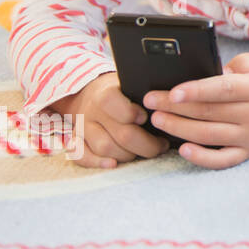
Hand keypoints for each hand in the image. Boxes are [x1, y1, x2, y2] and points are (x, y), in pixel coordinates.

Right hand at [48, 72, 170, 168]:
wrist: (91, 94)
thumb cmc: (123, 91)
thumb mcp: (131, 84)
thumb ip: (146, 92)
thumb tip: (172, 101)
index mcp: (105, 93)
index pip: (110, 101)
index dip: (130, 112)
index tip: (146, 118)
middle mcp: (91, 111)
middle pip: (119, 133)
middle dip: (146, 144)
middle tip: (162, 145)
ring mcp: (82, 128)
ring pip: (104, 148)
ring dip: (129, 154)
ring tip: (146, 152)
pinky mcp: (76, 142)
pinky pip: (81, 156)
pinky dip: (97, 163)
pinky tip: (113, 164)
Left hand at [143, 52, 248, 169]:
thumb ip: (242, 62)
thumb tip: (215, 72)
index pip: (225, 89)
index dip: (197, 91)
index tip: (172, 91)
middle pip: (210, 112)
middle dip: (176, 107)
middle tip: (150, 100)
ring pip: (210, 135)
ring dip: (179, 128)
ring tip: (157, 119)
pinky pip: (222, 160)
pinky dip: (202, 158)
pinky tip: (183, 149)